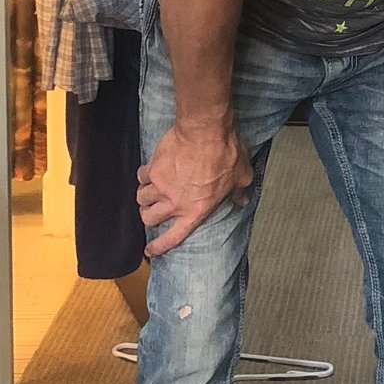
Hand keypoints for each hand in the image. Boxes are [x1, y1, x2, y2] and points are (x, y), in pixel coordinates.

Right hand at [137, 121, 253, 254]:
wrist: (205, 131)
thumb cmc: (225, 153)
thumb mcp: (241, 176)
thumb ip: (239, 192)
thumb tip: (242, 201)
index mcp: (196, 211)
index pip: (173, 237)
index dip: (159, 246)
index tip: (149, 251)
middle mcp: (175, 203)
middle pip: (149, 219)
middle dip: (149, 216)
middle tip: (153, 211)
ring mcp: (161, 186)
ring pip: (141, 199)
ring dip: (144, 197)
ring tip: (150, 191)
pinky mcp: (152, 168)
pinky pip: (141, 177)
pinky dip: (144, 176)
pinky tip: (149, 171)